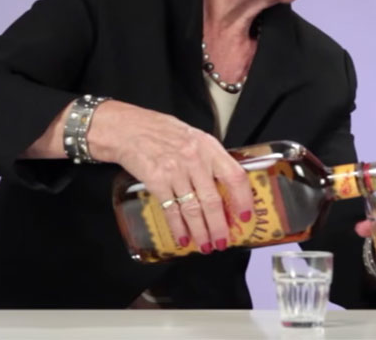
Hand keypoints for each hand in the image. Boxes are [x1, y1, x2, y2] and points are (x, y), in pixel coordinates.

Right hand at [87, 100, 252, 254]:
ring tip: (205, 245)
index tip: (246, 215)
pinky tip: (182, 238)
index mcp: (209, 147)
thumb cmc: (161, 131)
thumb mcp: (193, 137)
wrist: (128, 129)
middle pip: (213, 200)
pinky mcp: (156, 181)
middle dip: (220, 226)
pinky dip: (177, 227)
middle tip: (223, 241)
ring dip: (201, 231)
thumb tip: (226, 184)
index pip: (234, 176)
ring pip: (193, 209)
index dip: (243, 198)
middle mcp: (194, 159)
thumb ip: (210, 158)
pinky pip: (171, 210)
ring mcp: (175, 171)